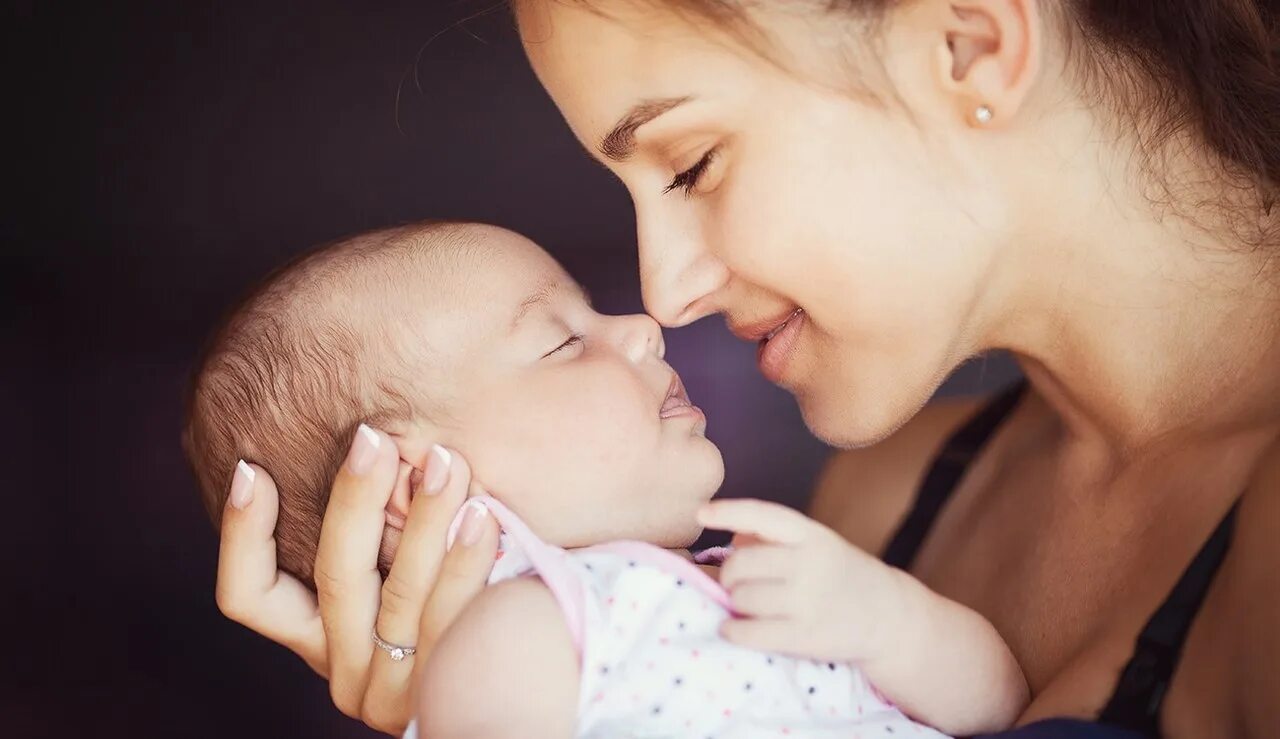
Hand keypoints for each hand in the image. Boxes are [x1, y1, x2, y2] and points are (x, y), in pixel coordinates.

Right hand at [213, 425, 499, 733]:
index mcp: (319, 638)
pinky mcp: (443, 693)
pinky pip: (450, 621)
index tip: (251, 467)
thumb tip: (362, 435)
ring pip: (399, 598)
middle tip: (374, 437)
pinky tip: (485, 516)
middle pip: (335, 578)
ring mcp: (393, 692)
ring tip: (444, 462)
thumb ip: (380, 521)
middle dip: (354, 498)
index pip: (250, 597)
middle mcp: (346, 672)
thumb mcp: (403, 564)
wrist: (513, 686)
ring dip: (423, 520)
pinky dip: (464, 563)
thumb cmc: (456, 599)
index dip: (243, 534)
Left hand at [698, 498, 910, 663]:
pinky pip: (749, 632)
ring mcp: (809, 600)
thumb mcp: (815, 544)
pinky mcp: (806, 635)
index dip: (729, 512)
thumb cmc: (839, 575)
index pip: (763, 515)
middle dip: (729, 576)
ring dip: (734, 605)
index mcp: (811, 534)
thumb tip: (732, 538)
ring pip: (741, 599)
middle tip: (735, 584)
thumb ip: (773, 537)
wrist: (887, 616)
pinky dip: (732, 630)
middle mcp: (810, 562)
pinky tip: (732, 628)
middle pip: (740, 564)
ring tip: (745, 607)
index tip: (701, 512)